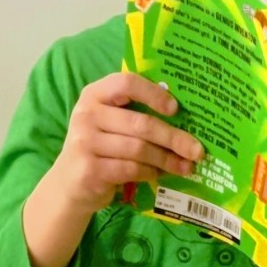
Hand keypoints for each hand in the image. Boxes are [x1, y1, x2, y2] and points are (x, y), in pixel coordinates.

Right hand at [53, 71, 204, 215]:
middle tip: (197, 150)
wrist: (69, 183)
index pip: (126, 83)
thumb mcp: (109, 121)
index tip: (175, 108)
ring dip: (167, 159)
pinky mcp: (89, 170)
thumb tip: (186, 117)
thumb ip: (135, 112)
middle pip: (140, 124)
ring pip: (138, 149)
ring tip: (186, 166)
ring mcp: (85, 143)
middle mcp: (86, 115)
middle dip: (174, 138)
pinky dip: (151, 172)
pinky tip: (161, 174)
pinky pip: (130, 169)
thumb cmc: (100, 146)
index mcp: (94, 94)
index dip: (153, 93)